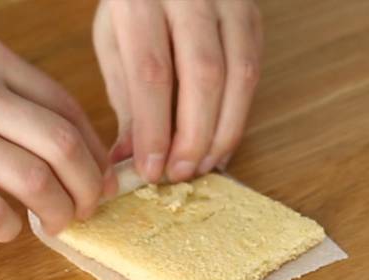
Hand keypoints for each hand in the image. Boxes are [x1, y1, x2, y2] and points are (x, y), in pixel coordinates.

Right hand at [0, 36, 116, 241]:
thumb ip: (17, 103)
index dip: (96, 153)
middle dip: (89, 187)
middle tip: (89, 208)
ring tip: (57, 223)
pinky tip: (7, 228)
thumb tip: (84, 154)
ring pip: (36, 182)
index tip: (104, 180)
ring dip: (59, 212)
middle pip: (62, 146)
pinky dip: (11, 230)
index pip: (68, 109)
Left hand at [93, 0, 261, 181]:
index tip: (151, 170)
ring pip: (239, 76)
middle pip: (203, 76)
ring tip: (203, 165)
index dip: (155, 129)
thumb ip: (126, 100)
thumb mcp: (115, 42)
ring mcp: (229, 2)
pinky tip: (222, 142)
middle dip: (194, 137)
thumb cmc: (136, 5)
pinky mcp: (252, 16)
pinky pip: (253, 72)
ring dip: (223, 132)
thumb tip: (128, 159)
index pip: (152, 72)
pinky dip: (239, 116)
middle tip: (180, 174)